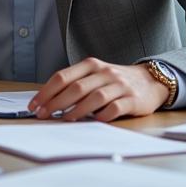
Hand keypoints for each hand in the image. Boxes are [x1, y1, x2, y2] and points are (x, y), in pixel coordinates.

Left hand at [30, 58, 169, 120]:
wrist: (150, 80)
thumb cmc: (115, 80)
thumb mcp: (95, 75)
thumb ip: (76, 83)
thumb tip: (48, 101)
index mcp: (91, 65)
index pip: (63, 77)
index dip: (46, 92)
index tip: (34, 105)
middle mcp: (104, 72)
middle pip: (76, 88)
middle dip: (56, 102)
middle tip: (43, 115)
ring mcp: (119, 85)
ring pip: (94, 98)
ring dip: (77, 110)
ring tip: (64, 119)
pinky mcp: (133, 100)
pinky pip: (115, 109)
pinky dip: (103, 116)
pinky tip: (94, 122)